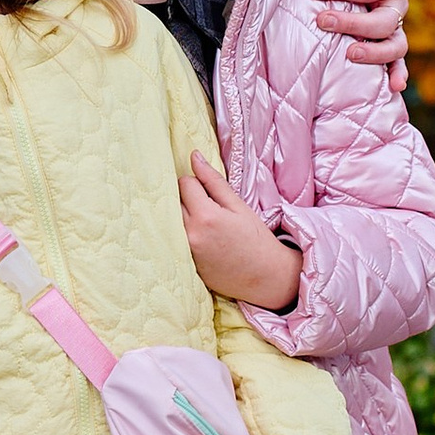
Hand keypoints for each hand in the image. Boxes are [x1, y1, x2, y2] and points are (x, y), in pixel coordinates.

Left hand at [179, 150, 302, 309]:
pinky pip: (172, 240)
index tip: (208, 193)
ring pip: (169, 220)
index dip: (196, 184)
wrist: (265, 278)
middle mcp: (190, 234)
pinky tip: (201, 240)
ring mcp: (185, 251)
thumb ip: (213, 181)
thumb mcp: (238, 206)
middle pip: (172, 201)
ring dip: (180, 216)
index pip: (184, 183)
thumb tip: (194, 156)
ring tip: (202, 223)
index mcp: (205, 216)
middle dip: (185, 199)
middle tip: (205, 207)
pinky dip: (181, 235)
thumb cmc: (255, 239)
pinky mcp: (184, 264)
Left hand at [307, 0, 408, 92]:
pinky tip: (393, 87)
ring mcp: (395, 28)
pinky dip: (398, 75)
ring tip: (349, 54)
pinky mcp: (388, 45)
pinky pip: (398, 63)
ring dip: (375, 52)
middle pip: (384, 20)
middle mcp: (397, 5)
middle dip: (353, 22)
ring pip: (395, 45)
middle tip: (322, 21)